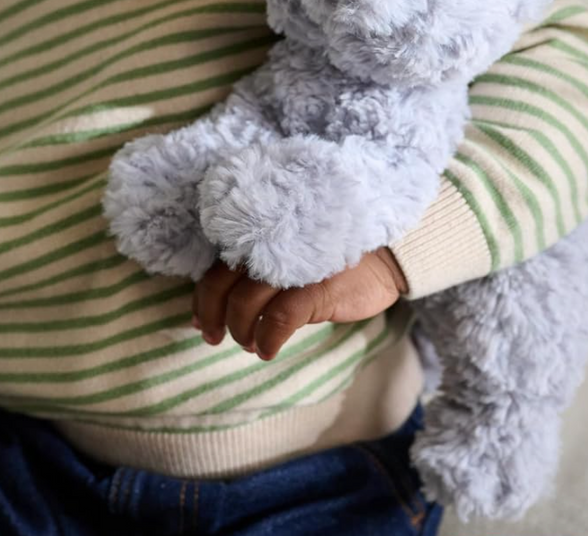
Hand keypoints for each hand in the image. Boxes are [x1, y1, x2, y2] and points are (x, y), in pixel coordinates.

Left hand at [190, 247, 408, 359]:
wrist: (388, 255)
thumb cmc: (335, 259)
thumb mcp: (292, 258)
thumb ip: (261, 270)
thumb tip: (221, 306)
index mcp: (261, 238)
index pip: (215, 267)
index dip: (203, 299)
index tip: (200, 321)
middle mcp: (270, 246)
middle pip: (221, 284)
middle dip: (213, 317)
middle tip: (214, 338)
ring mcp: (293, 266)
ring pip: (245, 303)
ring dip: (241, 331)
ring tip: (250, 344)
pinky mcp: (316, 286)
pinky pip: (280, 319)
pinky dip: (268, 340)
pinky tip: (268, 351)